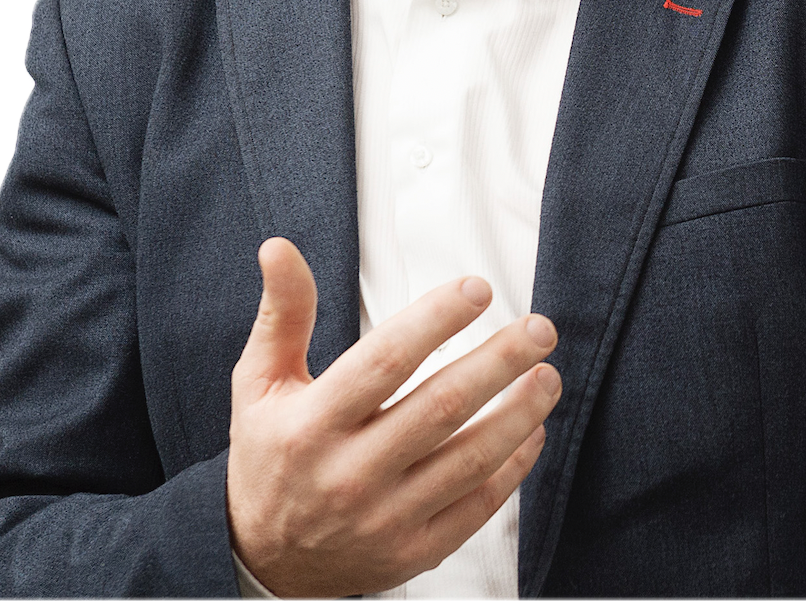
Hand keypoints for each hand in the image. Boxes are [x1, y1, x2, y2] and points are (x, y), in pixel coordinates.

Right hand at [227, 237, 560, 600]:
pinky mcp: (413, 551)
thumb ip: (283, 313)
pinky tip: (532, 431)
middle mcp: (351, 472)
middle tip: (539, 328)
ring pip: (469, 459)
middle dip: (499, 362)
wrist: (264, 558)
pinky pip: (476, 507)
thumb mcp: (258, 380)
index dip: (436, 320)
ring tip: (547, 374)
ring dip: (518, 414)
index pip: (386, 361)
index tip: (476, 289)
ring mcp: (385, 518)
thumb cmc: (267, 454)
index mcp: (313, 422)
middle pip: (441, 407)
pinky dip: (512, 468)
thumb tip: (279, 248)